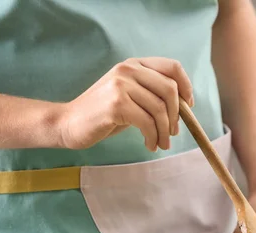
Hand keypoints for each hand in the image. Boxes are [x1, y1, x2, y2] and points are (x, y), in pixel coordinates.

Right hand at [60, 57, 194, 151]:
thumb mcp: (129, 97)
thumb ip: (152, 95)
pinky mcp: (116, 104)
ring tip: (161, 144)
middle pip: (170, 90)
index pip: (172, 67)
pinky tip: (149, 145)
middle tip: (173, 133)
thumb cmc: (102, 115)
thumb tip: (182, 108)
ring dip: (165, 132)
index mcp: (133, 64)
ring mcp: (121, 85)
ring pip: (159, 109)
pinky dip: (153, 137)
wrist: (68, 123)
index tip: (188, 107)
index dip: (186, 87)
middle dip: (176, 116)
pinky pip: (147, 122)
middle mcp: (128, 69)